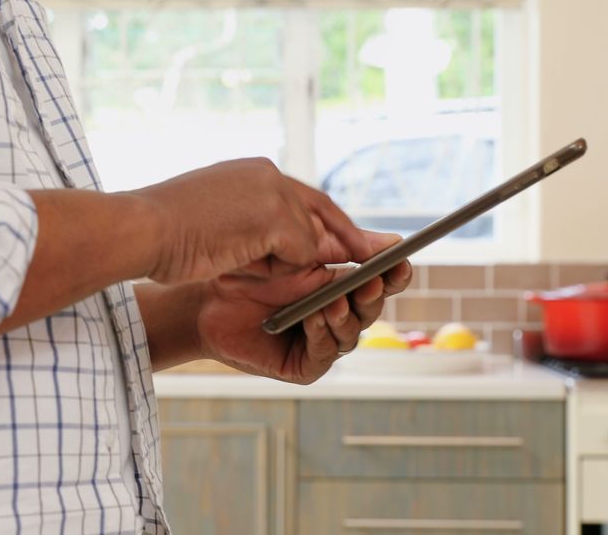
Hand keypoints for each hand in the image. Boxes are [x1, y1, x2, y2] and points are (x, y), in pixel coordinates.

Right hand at [132, 158, 370, 284]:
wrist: (138, 230)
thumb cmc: (161, 237)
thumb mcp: (218, 227)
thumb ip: (259, 233)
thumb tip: (304, 253)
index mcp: (251, 172)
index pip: (303, 198)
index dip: (330, 222)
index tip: (358, 239)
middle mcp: (267, 174)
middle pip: (320, 211)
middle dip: (350, 238)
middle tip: (391, 252)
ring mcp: (273, 193)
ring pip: (307, 241)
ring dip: (286, 265)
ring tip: (239, 262)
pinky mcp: (275, 217)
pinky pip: (299, 255)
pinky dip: (279, 271)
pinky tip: (240, 265)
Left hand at [193, 231, 412, 383]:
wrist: (206, 298)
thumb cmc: (249, 271)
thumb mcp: (300, 252)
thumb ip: (344, 247)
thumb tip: (393, 241)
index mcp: (342, 287)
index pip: (379, 282)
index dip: (393, 274)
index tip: (402, 261)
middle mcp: (336, 317)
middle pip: (370, 310)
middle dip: (372, 296)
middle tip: (370, 283)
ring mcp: (320, 342)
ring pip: (350, 334)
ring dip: (346, 316)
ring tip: (335, 302)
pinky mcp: (302, 366)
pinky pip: (323, 354)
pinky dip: (322, 334)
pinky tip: (315, 317)